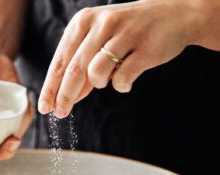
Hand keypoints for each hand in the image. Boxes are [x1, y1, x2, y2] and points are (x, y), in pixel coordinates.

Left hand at [37, 0, 201, 117]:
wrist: (175, 15)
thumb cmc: (130, 30)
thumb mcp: (100, 38)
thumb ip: (82, 64)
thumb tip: (65, 97)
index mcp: (84, 20)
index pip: (61, 60)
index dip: (50, 87)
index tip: (44, 107)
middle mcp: (102, 24)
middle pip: (74, 70)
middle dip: (64, 96)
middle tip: (60, 113)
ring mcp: (125, 34)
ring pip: (96, 74)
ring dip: (99, 84)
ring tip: (109, 78)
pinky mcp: (145, 49)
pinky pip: (122, 79)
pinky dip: (121, 85)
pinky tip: (126, 79)